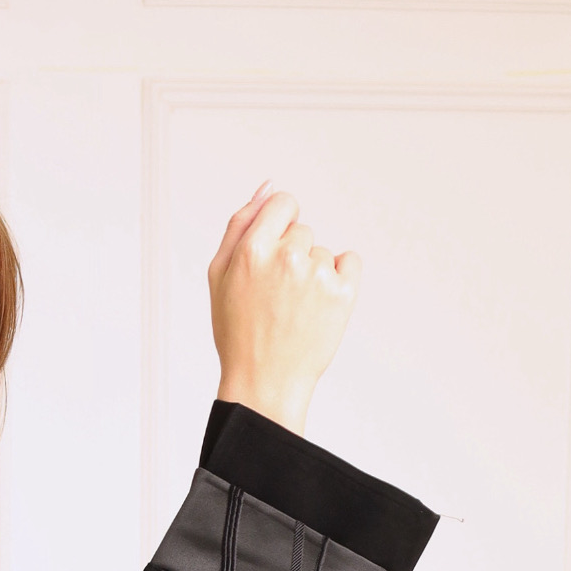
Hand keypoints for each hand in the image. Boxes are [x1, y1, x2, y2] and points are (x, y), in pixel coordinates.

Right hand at [208, 182, 360, 436]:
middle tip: (277, 298)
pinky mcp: (343, 293)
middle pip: (303, 230)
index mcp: (253, 248)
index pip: (283, 204)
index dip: (278, 229)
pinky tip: (319, 306)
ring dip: (313, 274)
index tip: (273, 257)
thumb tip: (269, 186)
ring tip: (295, 311)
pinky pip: (350, 262)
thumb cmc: (238, 332)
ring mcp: (317, 274)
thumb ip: (241, 223)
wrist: (264, 384)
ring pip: (322, 252)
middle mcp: (287, 256)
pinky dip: (340, 279)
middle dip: (292, 257)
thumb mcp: (220, 275)